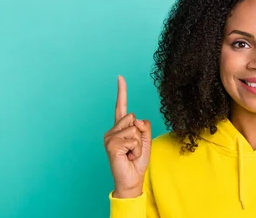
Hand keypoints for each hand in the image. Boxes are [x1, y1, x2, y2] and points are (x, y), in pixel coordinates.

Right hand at [104, 75, 151, 197]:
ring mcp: (110, 138)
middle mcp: (112, 131)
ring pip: (134, 128)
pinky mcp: (111, 145)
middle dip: (140, 132)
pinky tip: (129, 156)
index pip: (121, 106)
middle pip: (133, 117)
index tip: (120, 77)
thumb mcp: (146, 140)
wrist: (132, 179)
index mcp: (120, 128)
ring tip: (131, 153)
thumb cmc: (138, 160)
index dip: (121, 91)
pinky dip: (136, 149)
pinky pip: (133, 139)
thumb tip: (136, 120)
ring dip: (139, 143)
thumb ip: (144, 126)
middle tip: (134, 148)